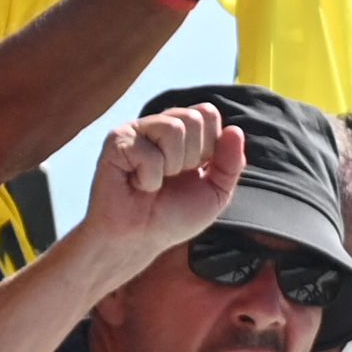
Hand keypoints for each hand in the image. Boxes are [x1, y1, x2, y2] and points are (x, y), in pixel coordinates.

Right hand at [79, 105, 245, 265]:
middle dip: (193, 157)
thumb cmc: (173, 216)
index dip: (210, 146)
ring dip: (171, 166)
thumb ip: (231, 163)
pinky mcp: (116, 141)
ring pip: (173, 127)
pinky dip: (149, 178)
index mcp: (183, 132)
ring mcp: (136, 131)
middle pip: (193, 117)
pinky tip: (137, 184)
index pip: (207, 113)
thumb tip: (235, 130)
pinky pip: (148, 152)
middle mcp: (158, 125)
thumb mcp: (216, 192)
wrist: (140, 238)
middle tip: (173, 178)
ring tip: (156, 181)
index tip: (195, 171)